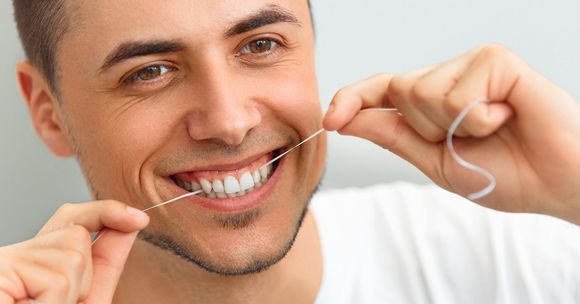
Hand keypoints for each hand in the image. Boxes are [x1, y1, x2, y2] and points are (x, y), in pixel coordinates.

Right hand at [0, 200, 148, 303]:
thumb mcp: (86, 299)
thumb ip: (105, 263)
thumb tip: (129, 225)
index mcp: (36, 261)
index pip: (71, 219)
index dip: (105, 212)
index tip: (138, 219)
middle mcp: (16, 256)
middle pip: (75, 235)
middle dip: (84, 276)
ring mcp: (5, 263)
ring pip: (72, 257)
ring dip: (70, 296)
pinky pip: (56, 280)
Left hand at [323, 44, 579, 223]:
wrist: (557, 183)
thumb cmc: (504, 173)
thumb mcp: (435, 161)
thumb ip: (392, 135)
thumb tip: (345, 119)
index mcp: (431, 103)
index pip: (380, 91)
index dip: (352, 100)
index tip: (330, 120)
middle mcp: (447, 77)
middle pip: (397, 90)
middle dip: (425, 128)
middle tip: (468, 139)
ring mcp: (471, 64)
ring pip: (420, 90)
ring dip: (452, 126)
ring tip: (492, 127)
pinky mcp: (495, 59)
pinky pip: (456, 93)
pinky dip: (479, 118)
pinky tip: (506, 116)